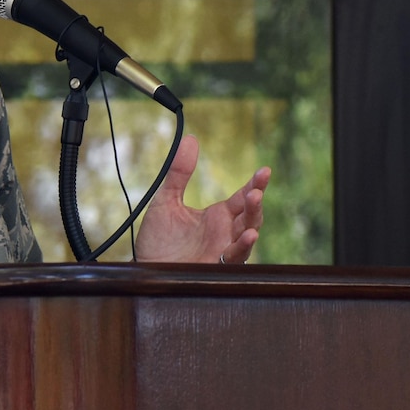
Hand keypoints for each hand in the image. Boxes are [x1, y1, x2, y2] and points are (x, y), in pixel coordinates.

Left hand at [132, 133, 271, 264]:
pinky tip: (248, 235)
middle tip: (258, 186)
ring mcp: (222, 250)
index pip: (242, 197)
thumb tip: (191, 139)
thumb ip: (179, 173)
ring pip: (247, 235)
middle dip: (256, 201)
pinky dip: (242, 246)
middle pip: (250, 215)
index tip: (264, 171)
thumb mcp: (166, 200)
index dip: (255, 184)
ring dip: (254, 218)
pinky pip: (234, 257)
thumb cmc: (158, 241)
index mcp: (218, 217)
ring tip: (255, 200)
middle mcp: (225, 233)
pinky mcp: (215, 267)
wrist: (145, 270)